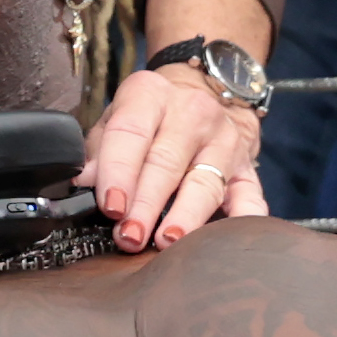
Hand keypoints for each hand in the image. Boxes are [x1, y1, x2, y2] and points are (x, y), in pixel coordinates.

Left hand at [84, 61, 267, 251]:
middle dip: (146, 203)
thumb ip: (99, 150)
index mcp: (151, 95)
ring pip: (205, 182)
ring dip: (185, 216)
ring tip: (167, 241)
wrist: (201, 98)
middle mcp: (193, 113)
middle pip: (167, 162)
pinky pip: (250, 197)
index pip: (131, 131)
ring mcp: (225, 141)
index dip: (119, 171)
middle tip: (130, 235)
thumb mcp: (117, 118)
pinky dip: (243, 219)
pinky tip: (228, 239)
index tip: (111, 205)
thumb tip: (86, 182)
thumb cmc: (149, 118)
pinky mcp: (247, 169)